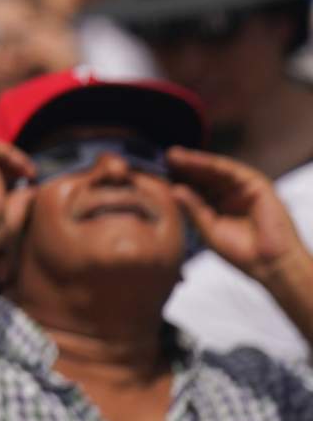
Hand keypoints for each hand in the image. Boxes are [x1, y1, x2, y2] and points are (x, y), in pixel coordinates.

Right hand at [0, 138, 37, 260]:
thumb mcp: (10, 213)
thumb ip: (22, 199)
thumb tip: (34, 189)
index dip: (10, 178)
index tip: (28, 184)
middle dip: (13, 167)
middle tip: (32, 175)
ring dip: (14, 159)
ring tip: (30, 173)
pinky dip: (12, 154)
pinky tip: (23, 169)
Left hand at [167, 147, 305, 283]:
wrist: (271, 264)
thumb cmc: (240, 253)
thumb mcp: (208, 228)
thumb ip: (192, 208)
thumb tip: (172, 190)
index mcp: (215, 207)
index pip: (192, 189)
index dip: (174, 181)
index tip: (150, 174)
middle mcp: (227, 195)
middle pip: (201, 177)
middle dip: (180, 167)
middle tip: (158, 159)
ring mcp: (241, 188)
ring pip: (213, 170)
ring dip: (193, 162)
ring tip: (172, 156)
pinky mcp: (256, 184)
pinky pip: (230, 170)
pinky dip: (212, 164)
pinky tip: (193, 160)